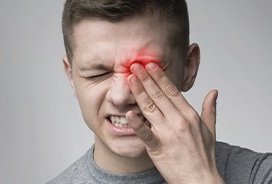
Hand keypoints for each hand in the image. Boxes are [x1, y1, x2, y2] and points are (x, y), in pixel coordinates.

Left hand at [126, 62, 223, 183]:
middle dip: (146, 78)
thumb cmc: (203, 155)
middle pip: (159, 95)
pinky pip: (145, 133)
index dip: (160, 77)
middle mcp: (179, 121)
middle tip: (136, 65)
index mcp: (189, 115)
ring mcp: (168, 134)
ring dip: (139, 92)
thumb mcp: (210, 129)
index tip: (151, 65)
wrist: (200, 179)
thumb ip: (210, 108)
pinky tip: (128, 113)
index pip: (172, 91)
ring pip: (150, 108)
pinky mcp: (159, 148)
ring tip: (130, 79)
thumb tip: (214, 92)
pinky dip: (137, 124)